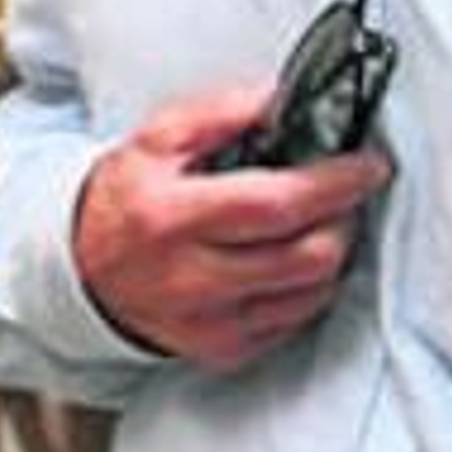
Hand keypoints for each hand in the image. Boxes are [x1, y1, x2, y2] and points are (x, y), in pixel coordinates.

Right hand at [72, 81, 391, 368]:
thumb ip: (223, 112)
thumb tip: (285, 100)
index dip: (335, 184)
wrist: (82, 268)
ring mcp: (208, 323)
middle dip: (344, 218)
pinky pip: (294, 321)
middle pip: (306, 256)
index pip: (276, 203)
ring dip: (331, 251)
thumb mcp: (158, 137)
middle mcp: (189, 279)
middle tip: (346, 192)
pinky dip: (307, 286)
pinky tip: (290, 257)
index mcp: (171, 217)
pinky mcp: (222, 350)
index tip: (368, 165)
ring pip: (311, 293)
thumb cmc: (128, 198)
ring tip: (317, 221)